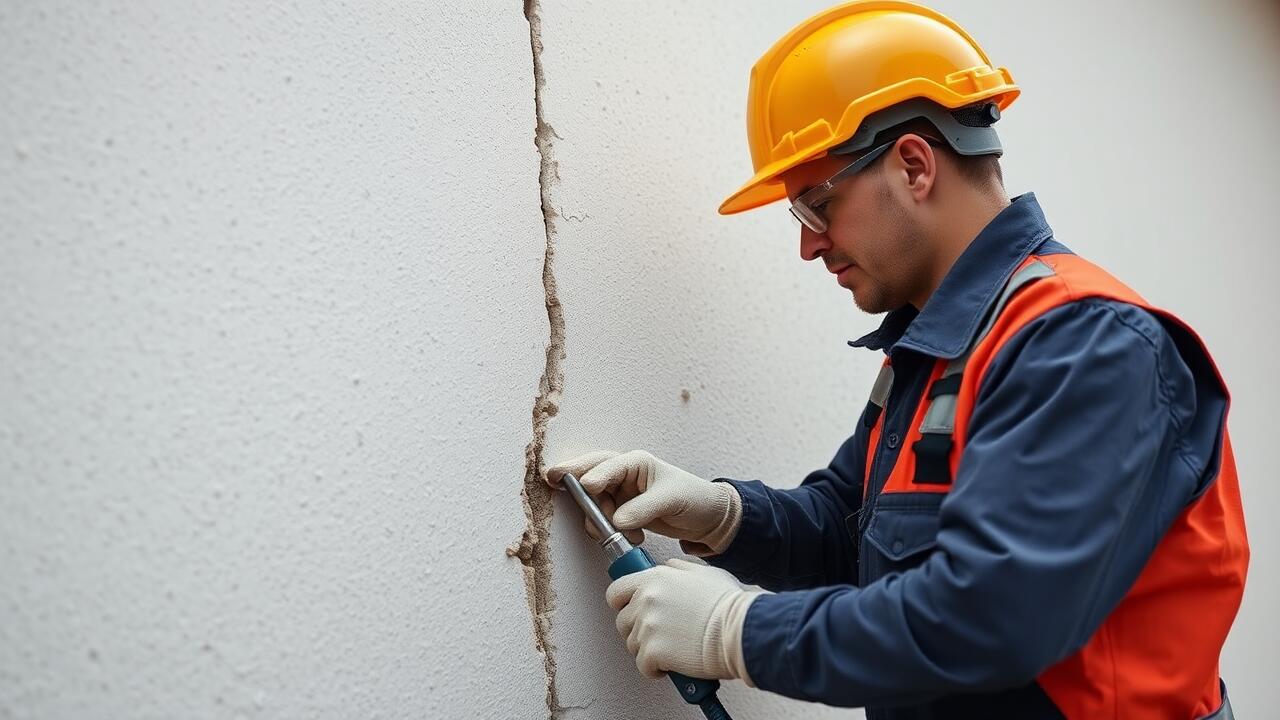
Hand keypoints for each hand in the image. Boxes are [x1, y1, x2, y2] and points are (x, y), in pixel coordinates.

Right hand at [545, 450, 741, 554]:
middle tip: (555, 483)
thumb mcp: (670, 500)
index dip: (589, 474)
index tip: (579, 485)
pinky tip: (632, 537)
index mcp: (636, 463)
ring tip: (624, 533)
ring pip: (594, 504)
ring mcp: (621, 494)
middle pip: (590, 477)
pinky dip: (610, 530)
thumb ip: (642, 509)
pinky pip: (605, 520)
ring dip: (601, 520)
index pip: (606, 465)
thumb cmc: (693, 499)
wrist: (706, 518)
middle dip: (577, 486)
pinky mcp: (622, 512)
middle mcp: (624, 474)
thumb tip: (617, 521)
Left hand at [606, 558, 761, 682]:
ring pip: (632, 645)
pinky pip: (643, 666)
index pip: (616, 591)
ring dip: (648, 650)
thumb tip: (667, 568)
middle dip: (638, 631)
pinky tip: (672, 665)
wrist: (739, 630)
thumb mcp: (703, 572)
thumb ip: (678, 568)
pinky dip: (655, 670)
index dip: (622, 604)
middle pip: (622, 622)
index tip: (630, 611)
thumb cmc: (728, 603)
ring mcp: (647, 627)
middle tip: (658, 635)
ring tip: (670, 650)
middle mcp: (645, 600)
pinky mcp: (653, 652)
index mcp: (654, 578)